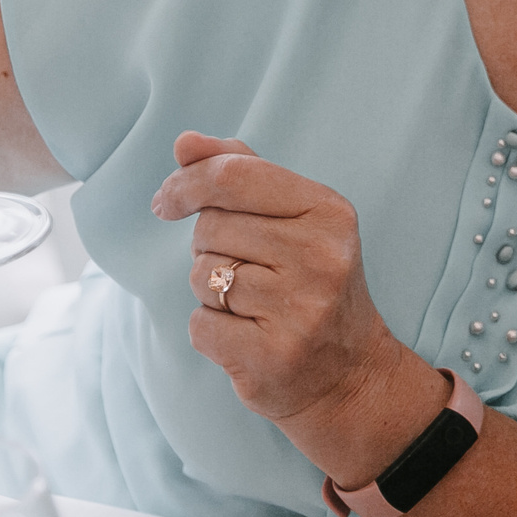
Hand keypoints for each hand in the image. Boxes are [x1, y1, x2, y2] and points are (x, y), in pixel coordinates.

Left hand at [155, 133, 427, 444]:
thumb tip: (185, 142)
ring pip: (202, 276)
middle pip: (211, 228)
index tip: (166, 201)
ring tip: (252, 305)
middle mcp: (321, 257)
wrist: (350, 374)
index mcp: (329, 212)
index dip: (187, 183)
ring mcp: (300, 310)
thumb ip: (241, 172)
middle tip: (247, 269)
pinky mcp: (273, 357)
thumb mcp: (295, 219)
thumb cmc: (311, 283)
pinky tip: (246, 336)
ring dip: (210, 290)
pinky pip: (200, 325)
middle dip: (210, 246)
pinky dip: (210, 330)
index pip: (234, 176)